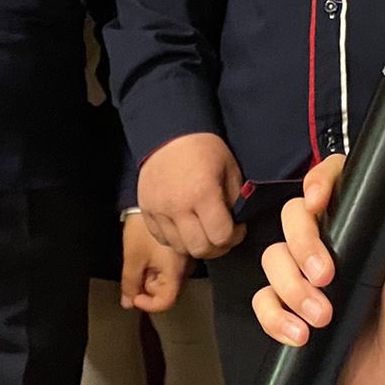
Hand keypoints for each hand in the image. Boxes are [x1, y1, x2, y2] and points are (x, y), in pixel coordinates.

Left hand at [121, 212, 186, 312]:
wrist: (152, 198)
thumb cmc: (142, 227)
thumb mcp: (132, 257)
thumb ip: (130, 283)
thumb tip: (128, 303)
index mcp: (175, 270)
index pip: (166, 301)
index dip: (148, 304)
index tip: (135, 295)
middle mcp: (186, 267)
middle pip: (166, 292)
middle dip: (148, 286)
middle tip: (136, 270)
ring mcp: (185, 259)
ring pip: (168, 280)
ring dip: (152, 276)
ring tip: (142, 257)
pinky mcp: (182, 250)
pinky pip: (170, 268)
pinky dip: (157, 266)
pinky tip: (148, 253)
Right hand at [136, 132, 246, 259]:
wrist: (169, 135)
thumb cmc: (203, 149)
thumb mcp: (230, 169)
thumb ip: (235, 201)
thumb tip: (236, 225)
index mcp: (202, 193)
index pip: (221, 237)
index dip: (235, 237)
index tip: (237, 228)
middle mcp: (177, 206)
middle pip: (200, 249)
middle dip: (217, 247)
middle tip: (222, 235)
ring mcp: (158, 210)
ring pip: (180, 248)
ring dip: (196, 245)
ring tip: (204, 230)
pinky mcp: (146, 211)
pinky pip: (162, 239)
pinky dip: (176, 239)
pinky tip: (186, 227)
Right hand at [251, 155, 384, 384]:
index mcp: (365, 229)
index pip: (330, 186)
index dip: (316, 183)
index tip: (317, 200)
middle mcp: (333, 248)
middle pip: (292, 221)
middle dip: (302, 245)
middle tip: (327, 276)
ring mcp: (310, 282)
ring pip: (274, 260)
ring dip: (290, 287)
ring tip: (322, 317)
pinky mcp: (293, 315)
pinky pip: (264, 303)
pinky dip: (274, 317)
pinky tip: (299, 335)